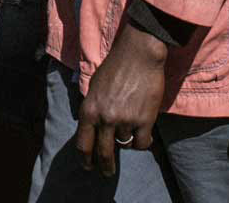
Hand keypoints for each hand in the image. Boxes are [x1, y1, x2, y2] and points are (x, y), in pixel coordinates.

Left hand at [73, 28, 167, 176]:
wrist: (138, 54)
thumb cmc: (115, 67)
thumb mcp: (94, 87)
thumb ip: (93, 109)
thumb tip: (93, 130)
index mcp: (89, 109)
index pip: (83, 144)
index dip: (85, 159)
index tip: (88, 167)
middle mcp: (105, 118)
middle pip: (104, 153)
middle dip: (105, 167)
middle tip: (107, 173)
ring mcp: (125, 120)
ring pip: (125, 144)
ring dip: (127, 140)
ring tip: (131, 126)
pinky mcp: (144, 121)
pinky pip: (142, 143)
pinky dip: (142, 142)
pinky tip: (143, 135)